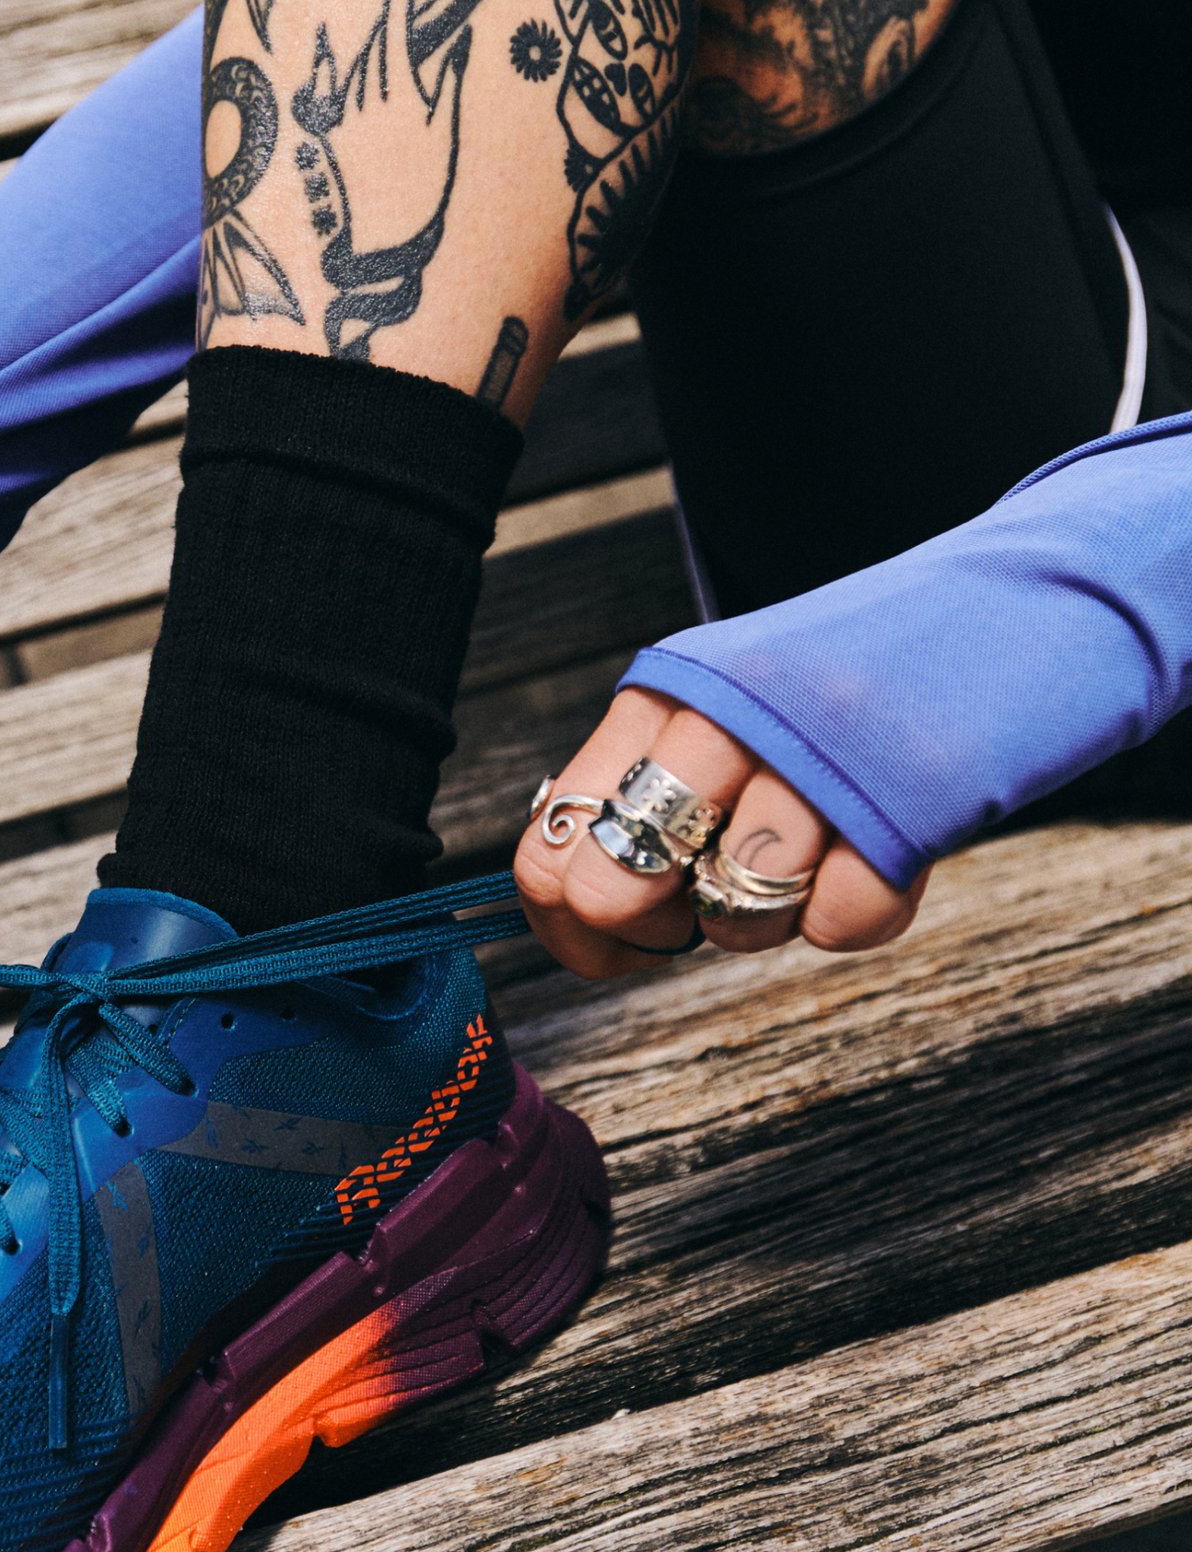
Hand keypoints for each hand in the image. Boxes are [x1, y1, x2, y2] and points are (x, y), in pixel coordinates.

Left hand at [513, 685, 927, 981]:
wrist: (1001, 613)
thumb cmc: (842, 693)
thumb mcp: (722, 707)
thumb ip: (645, 785)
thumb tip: (576, 906)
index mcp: (664, 694)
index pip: (550, 843)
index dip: (570, 924)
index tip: (617, 938)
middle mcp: (727, 717)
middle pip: (613, 889)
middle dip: (657, 925)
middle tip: (709, 896)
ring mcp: (817, 761)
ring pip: (733, 918)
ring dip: (769, 916)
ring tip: (809, 855)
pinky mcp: (905, 808)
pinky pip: (838, 926)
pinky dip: (852, 913)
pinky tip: (867, 852)